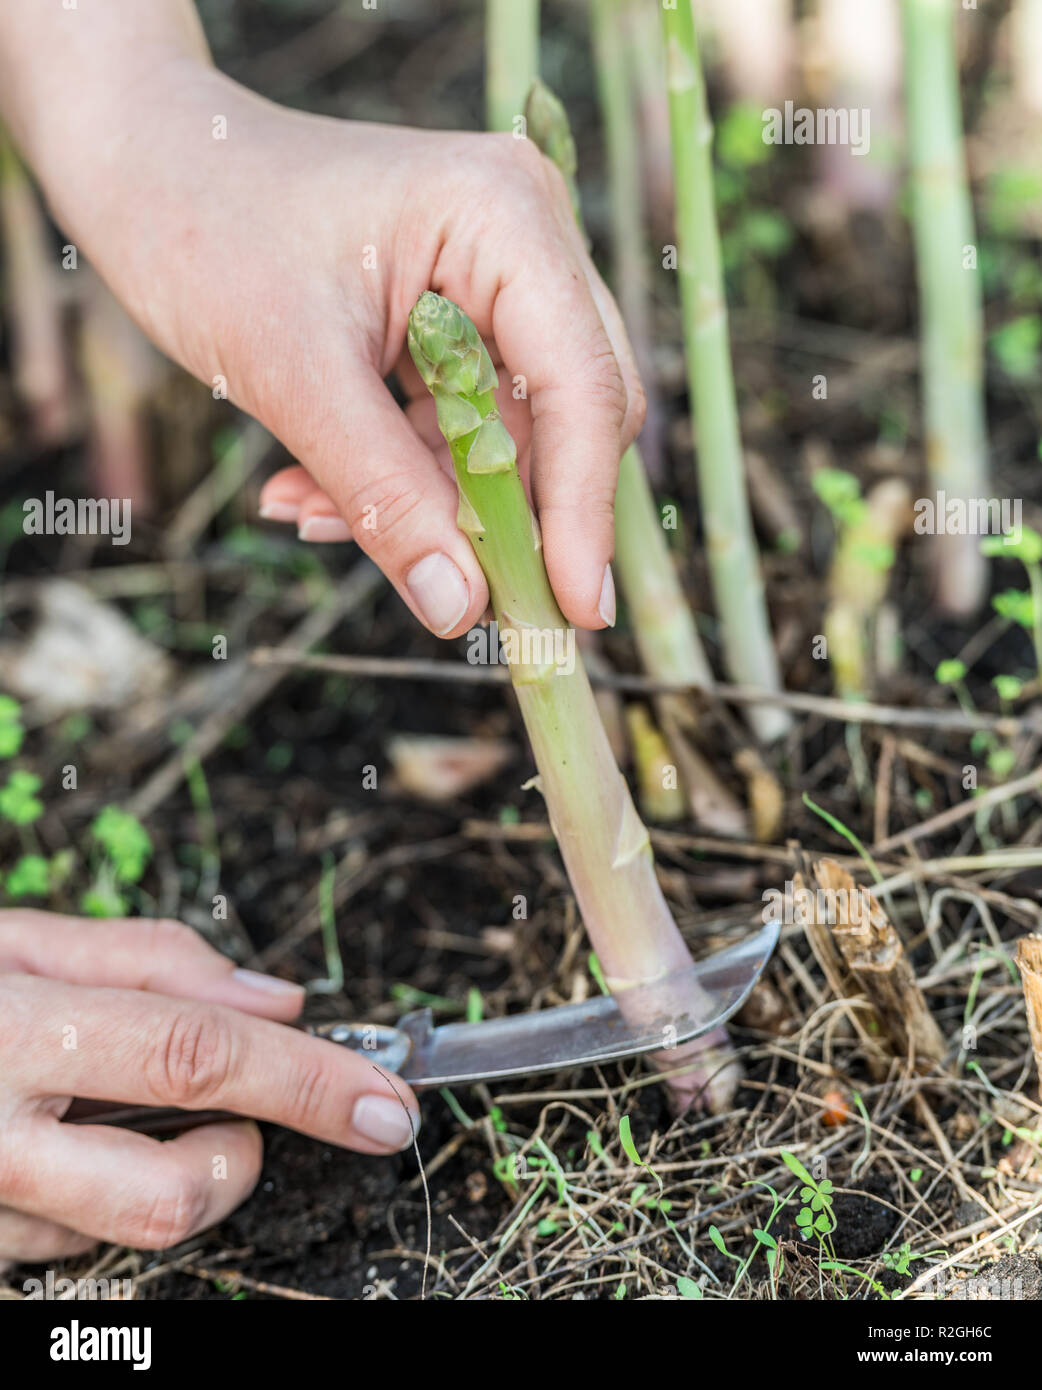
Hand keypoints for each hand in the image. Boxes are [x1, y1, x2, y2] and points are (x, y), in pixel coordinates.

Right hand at [0, 910, 418, 1261]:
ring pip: (127, 1229)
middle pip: (173, 1194)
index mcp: (14, 1032)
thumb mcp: (17, 940)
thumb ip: (155, 961)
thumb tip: (279, 1002)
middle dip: (243, 1159)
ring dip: (175, 1169)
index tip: (386, 1105)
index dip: (310, 1081)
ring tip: (117, 1102)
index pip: (199, 1056)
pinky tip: (70, 1134)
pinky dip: (108, 1188)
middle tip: (240, 1110)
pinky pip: (73, 1240)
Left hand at [26, 58, 643, 635]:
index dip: (583, 511)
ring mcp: (493, 281)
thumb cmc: (202, 227)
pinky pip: (456, 429)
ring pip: (505, 438)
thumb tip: (460, 609)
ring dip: (424, 501)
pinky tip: (311, 490)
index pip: (582, 387)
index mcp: (506, 220)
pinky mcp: (456, 319)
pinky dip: (396, 475)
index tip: (574, 613)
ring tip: (312, 510)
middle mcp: (523, 243)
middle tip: (458, 600)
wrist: (141, 165)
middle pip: (565, 417)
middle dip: (502, 515)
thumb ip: (385, 496)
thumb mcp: (294, 374)